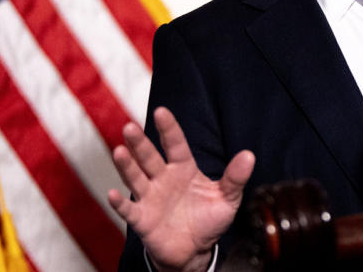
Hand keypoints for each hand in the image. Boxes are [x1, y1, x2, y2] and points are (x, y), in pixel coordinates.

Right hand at [108, 107, 254, 271]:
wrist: (195, 250)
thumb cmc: (209, 219)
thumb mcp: (227, 198)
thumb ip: (235, 178)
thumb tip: (249, 155)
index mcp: (184, 169)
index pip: (176, 145)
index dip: (169, 129)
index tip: (161, 112)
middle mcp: (163, 179)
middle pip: (150, 157)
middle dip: (140, 143)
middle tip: (130, 127)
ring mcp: (150, 198)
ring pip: (135, 178)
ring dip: (127, 166)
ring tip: (119, 151)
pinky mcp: (142, 220)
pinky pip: (129, 210)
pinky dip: (120, 203)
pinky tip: (112, 194)